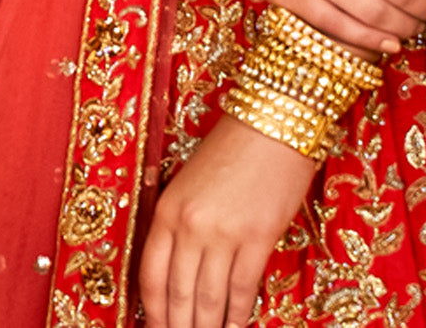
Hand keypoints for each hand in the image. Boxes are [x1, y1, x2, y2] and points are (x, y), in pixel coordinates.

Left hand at [138, 115, 313, 327]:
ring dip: (208, 327)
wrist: (275, 119)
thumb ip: (180, 225)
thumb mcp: (190, 182)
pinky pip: (242, 290)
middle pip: (178, 296)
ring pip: (209, 300)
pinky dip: (238, 315)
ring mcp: (225, 233)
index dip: (153, 314)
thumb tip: (178, 275)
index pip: (150, 277)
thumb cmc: (234, 147)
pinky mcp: (259, 238)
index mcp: (168, 209)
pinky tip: (236, 326)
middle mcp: (191, 225)